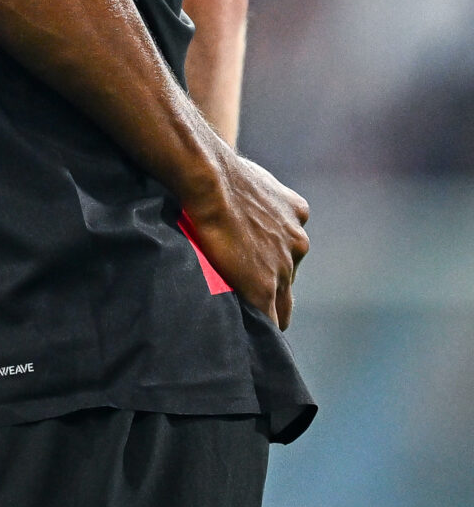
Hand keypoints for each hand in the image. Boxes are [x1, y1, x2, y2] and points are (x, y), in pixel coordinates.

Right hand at [182, 151, 308, 328]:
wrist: (208, 179)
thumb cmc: (216, 169)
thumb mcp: (250, 176)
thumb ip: (254, 194)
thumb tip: (231, 192)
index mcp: (296, 212)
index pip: (289, 246)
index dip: (268, 257)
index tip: (251, 264)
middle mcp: (298, 241)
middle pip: (289, 277)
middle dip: (271, 284)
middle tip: (246, 293)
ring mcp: (283, 267)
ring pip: (282, 300)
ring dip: (266, 307)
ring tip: (248, 323)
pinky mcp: (262, 287)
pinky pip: (267, 318)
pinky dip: (258, 327)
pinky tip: (246, 337)